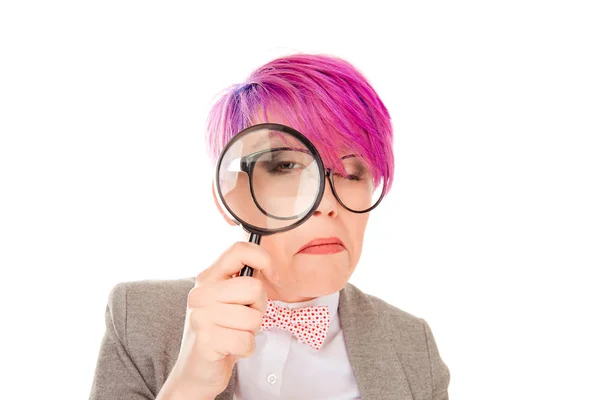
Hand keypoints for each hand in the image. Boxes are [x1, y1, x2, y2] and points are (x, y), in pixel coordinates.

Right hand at [158, 242, 275, 399]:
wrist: (196, 370)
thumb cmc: (220, 332)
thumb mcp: (228, 300)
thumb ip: (243, 282)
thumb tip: (268, 269)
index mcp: (208, 277)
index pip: (240, 250)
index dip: (264, 260)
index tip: (271, 277)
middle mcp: (201, 293)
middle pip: (254, 287)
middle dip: (258, 308)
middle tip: (243, 319)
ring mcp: (201, 316)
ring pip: (253, 318)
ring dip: (251, 332)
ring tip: (234, 334)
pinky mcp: (206, 341)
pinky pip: (247, 341)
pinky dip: (246, 349)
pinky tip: (230, 349)